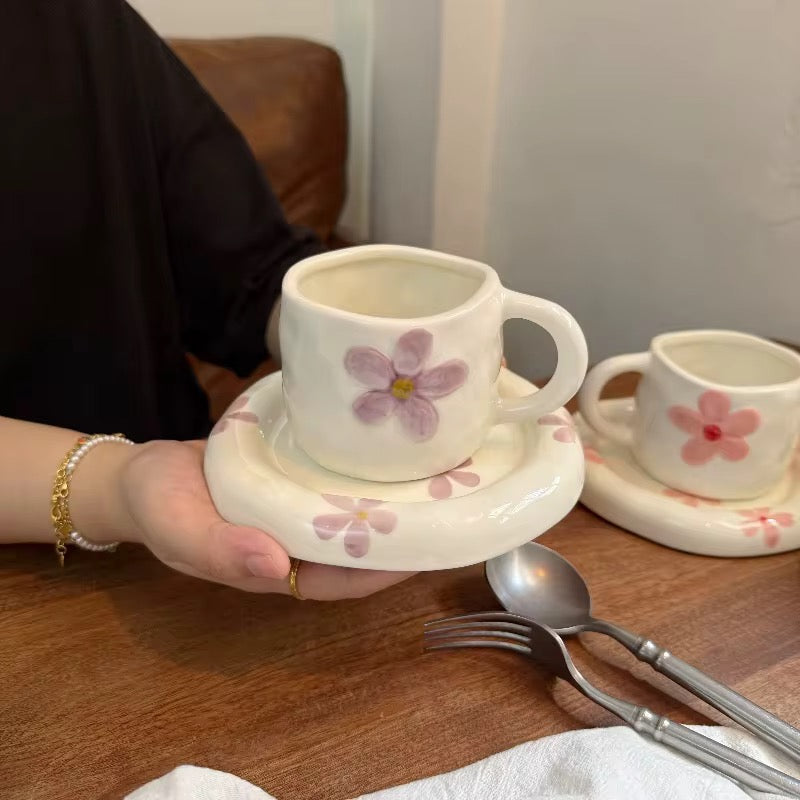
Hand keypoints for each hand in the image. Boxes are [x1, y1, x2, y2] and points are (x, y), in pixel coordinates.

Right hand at [89, 439, 414, 598]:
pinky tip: (385, 449)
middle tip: (444, 502)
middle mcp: (297, 545)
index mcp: (277, 569)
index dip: (385, 571)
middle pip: (358, 549)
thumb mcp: (180, 531)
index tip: (426, 549)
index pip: (343, 580)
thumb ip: (221, 552)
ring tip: (430, 474)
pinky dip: (358, 473)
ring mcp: (298, 513)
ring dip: (386, 502)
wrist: (142, 471)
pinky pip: (334, 483)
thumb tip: (276, 567)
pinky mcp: (294, 481)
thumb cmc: (158, 507)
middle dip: (401, 533)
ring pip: (351, 515)